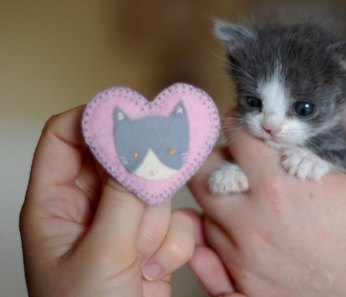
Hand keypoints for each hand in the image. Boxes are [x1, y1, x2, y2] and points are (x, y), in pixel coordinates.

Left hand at [20, 106, 194, 296]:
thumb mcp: (101, 256)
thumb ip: (122, 197)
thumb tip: (136, 142)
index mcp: (55, 205)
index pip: (65, 137)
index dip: (94, 119)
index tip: (130, 113)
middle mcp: (89, 208)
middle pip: (119, 160)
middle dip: (138, 183)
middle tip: (148, 197)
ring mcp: (123, 223)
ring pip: (153, 191)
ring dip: (154, 226)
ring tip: (142, 259)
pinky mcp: (152, 240)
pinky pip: (174, 219)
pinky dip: (172, 246)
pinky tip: (154, 271)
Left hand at [189, 107, 345, 296]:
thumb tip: (337, 107)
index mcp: (280, 189)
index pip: (238, 139)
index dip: (239, 123)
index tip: (244, 123)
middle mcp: (253, 225)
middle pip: (205, 177)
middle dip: (214, 158)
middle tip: (231, 157)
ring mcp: (245, 263)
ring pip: (205, 217)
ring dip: (216, 199)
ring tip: (236, 193)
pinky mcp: (247, 293)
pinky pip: (206, 264)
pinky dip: (205, 243)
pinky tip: (216, 233)